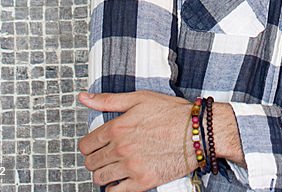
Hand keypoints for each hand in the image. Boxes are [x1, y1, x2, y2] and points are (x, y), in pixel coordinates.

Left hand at [77, 89, 194, 190]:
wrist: (197, 131)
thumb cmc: (171, 112)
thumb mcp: (139, 98)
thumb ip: (108, 100)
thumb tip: (84, 97)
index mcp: (117, 127)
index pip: (86, 144)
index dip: (88, 145)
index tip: (95, 145)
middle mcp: (121, 148)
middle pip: (90, 163)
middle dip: (95, 159)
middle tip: (104, 155)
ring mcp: (131, 167)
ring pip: (100, 178)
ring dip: (103, 174)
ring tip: (112, 167)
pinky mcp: (142, 182)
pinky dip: (113, 188)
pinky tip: (120, 180)